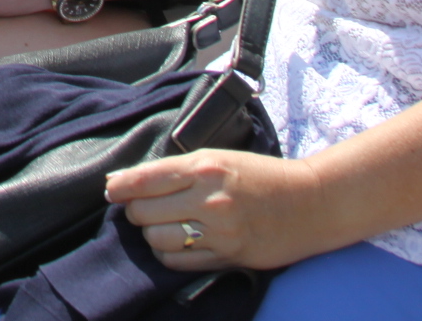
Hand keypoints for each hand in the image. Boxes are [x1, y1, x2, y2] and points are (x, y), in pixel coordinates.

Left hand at [105, 150, 335, 273]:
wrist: (311, 202)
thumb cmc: (261, 175)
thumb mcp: (218, 158)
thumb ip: (174, 170)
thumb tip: (122, 181)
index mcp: (205, 167)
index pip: (145, 180)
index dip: (120, 187)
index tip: (111, 191)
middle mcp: (209, 199)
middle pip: (145, 212)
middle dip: (136, 211)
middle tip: (142, 207)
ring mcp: (219, 231)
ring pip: (157, 240)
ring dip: (151, 234)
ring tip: (161, 225)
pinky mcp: (228, 257)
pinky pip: (179, 262)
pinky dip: (168, 254)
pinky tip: (177, 243)